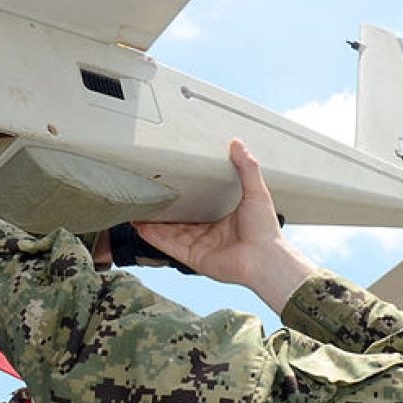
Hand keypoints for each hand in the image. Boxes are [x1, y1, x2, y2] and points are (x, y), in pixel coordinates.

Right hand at [135, 140, 315, 312]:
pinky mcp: (194, 258)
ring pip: (170, 233)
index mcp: (223, 220)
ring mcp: (200, 247)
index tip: (170, 186)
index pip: (198, 209)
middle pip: (179, 222)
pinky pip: (170, 246)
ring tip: (136, 211)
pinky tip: (141, 227)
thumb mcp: (256, 191)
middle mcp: (210, 235)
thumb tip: (238, 143)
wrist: (266, 258)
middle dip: (162, 213)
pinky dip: (155, 237)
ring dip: (153, 224)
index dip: (183, 199)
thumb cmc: (265, 230)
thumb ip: (246, 167)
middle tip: (147, 198)